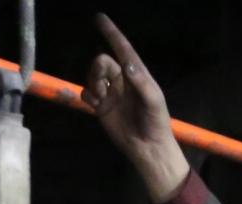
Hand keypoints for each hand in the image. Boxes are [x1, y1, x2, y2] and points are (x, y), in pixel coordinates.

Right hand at [85, 14, 189, 202]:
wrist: (147, 148)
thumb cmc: (156, 123)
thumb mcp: (153, 101)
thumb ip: (141, 82)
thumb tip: (126, 64)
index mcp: (136, 75)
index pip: (122, 49)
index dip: (112, 33)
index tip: (99, 18)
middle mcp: (122, 80)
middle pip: (101, 61)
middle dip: (97, 69)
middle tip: (103, 86)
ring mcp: (111, 93)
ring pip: (92, 75)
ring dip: (92, 83)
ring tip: (101, 98)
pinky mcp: (101, 106)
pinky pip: (86, 92)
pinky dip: (87, 95)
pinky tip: (96, 106)